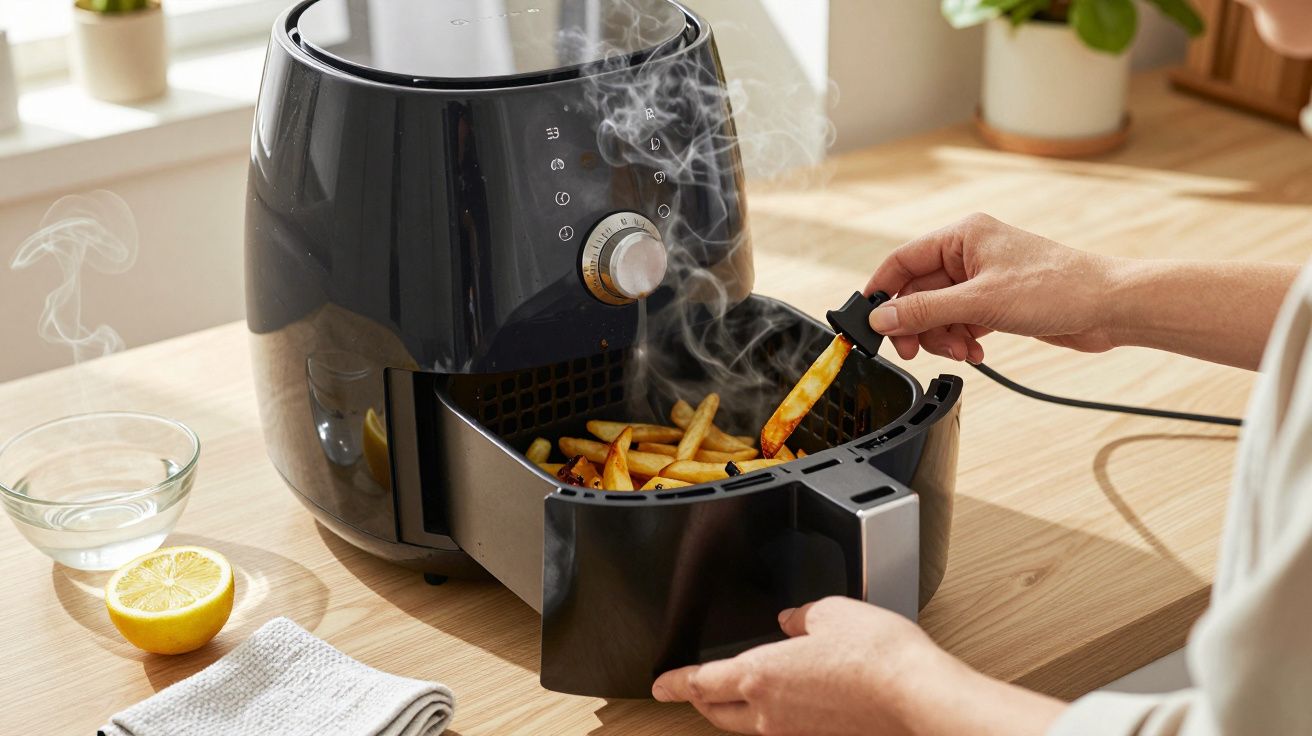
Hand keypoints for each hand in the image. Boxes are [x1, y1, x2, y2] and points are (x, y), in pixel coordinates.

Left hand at [652, 597, 1065, 735]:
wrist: (916, 695)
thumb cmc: (876, 655)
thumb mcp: (829, 612)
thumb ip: (800, 616)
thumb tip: (790, 621)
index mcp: (760, 676)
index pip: (700, 683)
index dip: (674, 683)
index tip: (660, 684)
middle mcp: (771, 712)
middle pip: (717, 713)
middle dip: (699, 700)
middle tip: (692, 689)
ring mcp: (796, 731)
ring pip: (748, 726)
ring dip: (734, 711)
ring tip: (734, 695)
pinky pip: (781, 728)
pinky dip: (772, 715)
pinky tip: (789, 698)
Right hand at [864, 213, 1119, 362]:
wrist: (1108, 307)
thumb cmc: (1057, 288)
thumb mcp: (980, 301)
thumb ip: (924, 311)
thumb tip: (882, 318)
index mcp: (962, 236)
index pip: (902, 261)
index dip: (882, 291)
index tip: (870, 321)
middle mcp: (969, 254)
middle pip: (918, 292)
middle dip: (917, 324)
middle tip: (914, 350)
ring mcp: (983, 279)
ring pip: (938, 312)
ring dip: (943, 336)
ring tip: (962, 350)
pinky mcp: (996, 302)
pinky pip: (960, 322)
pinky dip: (962, 339)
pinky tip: (976, 349)